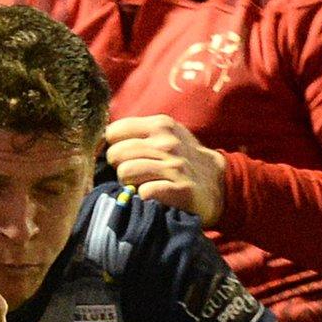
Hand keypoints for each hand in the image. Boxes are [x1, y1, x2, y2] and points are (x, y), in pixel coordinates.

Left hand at [104, 115, 226, 224]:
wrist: (220, 182)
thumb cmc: (183, 158)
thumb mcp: (166, 134)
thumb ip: (139, 132)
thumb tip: (102, 139)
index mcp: (160, 125)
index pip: (113, 131)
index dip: (111, 146)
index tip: (119, 157)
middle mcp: (167, 142)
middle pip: (116, 154)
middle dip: (118, 167)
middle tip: (131, 175)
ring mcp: (175, 166)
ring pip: (126, 172)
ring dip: (128, 183)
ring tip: (139, 185)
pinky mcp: (181, 189)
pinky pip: (146, 191)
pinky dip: (144, 195)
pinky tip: (151, 195)